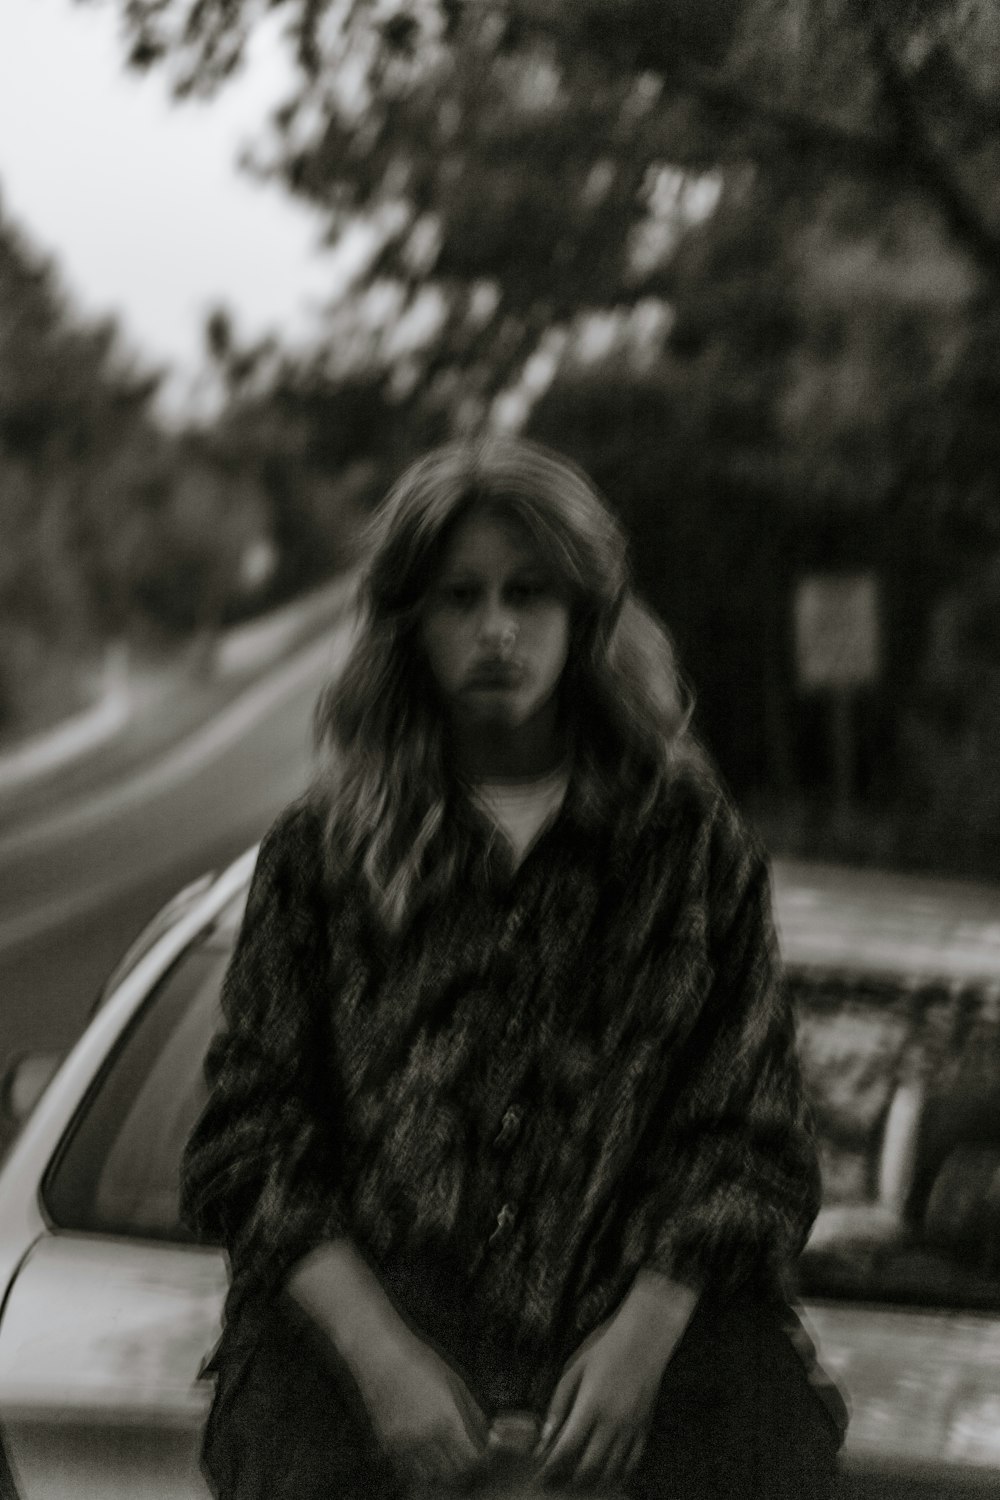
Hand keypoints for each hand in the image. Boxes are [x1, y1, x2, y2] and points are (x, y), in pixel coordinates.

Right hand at [286, 1238, 488, 1487]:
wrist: (378, 1352)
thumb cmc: (420, 1359)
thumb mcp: (455, 1379)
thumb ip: (474, 1410)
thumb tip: (490, 1434)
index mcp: (448, 1417)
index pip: (473, 1456)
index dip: (480, 1455)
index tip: (482, 1446)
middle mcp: (427, 1434)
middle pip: (454, 1470)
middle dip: (464, 1463)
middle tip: (465, 1451)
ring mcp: (405, 1441)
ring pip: (431, 1475)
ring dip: (441, 1469)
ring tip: (445, 1454)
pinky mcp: (387, 1443)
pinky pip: (407, 1469)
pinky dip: (418, 1468)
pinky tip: (423, 1453)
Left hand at [536, 1271, 697, 1490]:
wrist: (645, 1336)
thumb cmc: (605, 1347)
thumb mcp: (574, 1368)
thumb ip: (558, 1403)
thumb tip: (545, 1435)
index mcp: (590, 1405)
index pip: (567, 1448)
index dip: (551, 1468)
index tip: (540, 1476)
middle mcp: (612, 1421)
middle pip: (589, 1467)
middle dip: (569, 1480)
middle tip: (556, 1483)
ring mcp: (631, 1427)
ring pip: (612, 1469)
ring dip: (593, 1481)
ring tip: (578, 1483)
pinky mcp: (644, 1427)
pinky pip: (633, 1461)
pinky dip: (619, 1473)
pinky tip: (607, 1475)